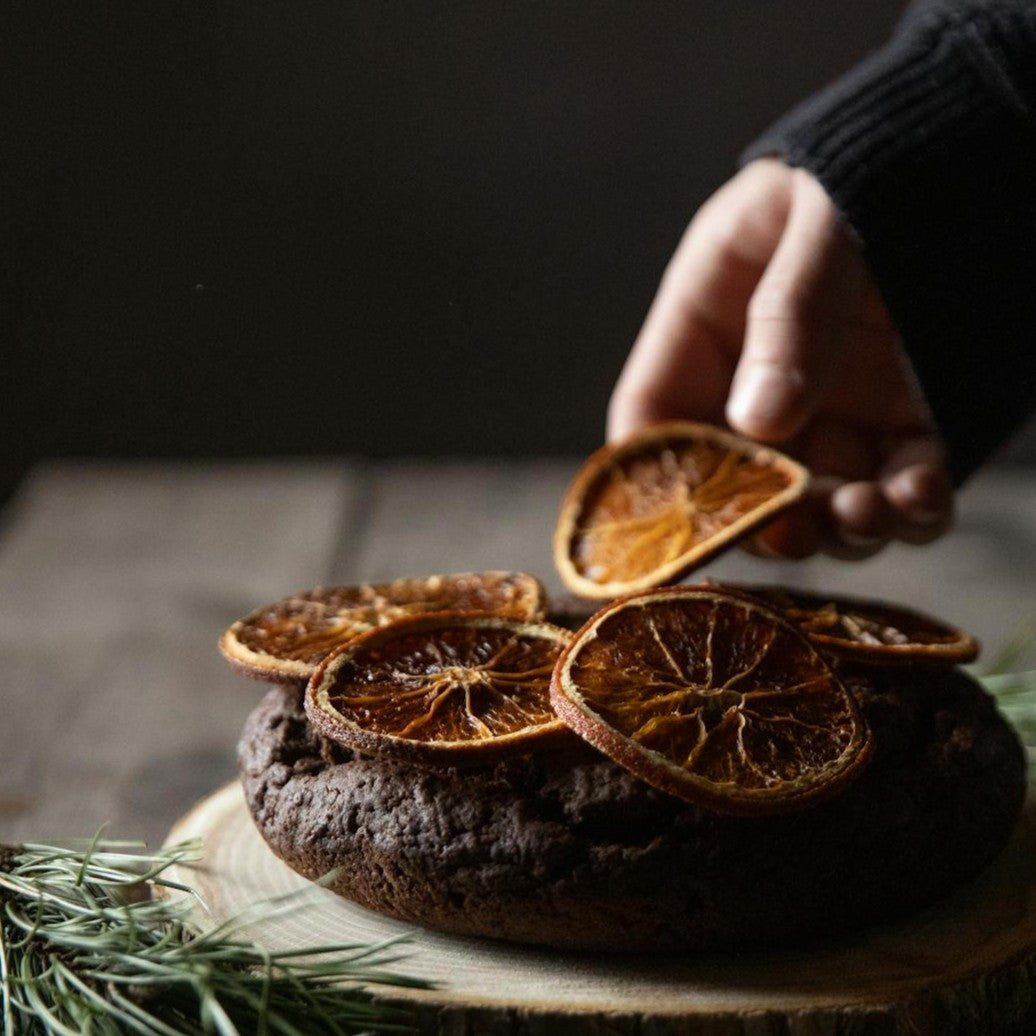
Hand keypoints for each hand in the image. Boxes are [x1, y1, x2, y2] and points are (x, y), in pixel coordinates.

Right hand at [607, 158, 951, 558]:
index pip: (653, 413)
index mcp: (709, 318)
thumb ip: (790, 310)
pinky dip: (908, 510)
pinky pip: (897, 488)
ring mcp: (834, 406)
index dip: (655, 477)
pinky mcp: (904, 420)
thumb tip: (760, 422)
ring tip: (865, 513)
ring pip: (815, 500)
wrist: (983, 141)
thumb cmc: (878, 162)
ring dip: (836, 528)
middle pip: (733, 480)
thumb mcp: (825, 217)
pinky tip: (920, 496)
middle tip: (792, 534)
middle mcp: (761, 377)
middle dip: (760, 520)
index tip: (686, 522)